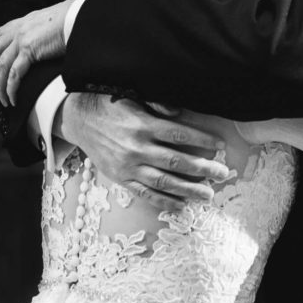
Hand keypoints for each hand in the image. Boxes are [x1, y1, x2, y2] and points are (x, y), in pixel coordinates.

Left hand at [0, 0, 73, 106]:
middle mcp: (17, 29)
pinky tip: (13, 98)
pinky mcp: (29, 50)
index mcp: (22, 22)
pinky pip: (14, 74)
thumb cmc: (71, 21)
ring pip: (0, 67)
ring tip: (3, 100)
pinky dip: (11, 88)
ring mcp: (21, 39)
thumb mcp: (49, 23)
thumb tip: (43, 44)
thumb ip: (40, 32)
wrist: (78, 16)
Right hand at [61, 93, 230, 211]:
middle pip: (175, 160)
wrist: (79, 119)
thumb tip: (179, 112)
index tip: (220, 144)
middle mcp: (136, 147)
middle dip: (202, 168)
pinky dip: (164, 201)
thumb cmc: (110, 104)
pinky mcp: (120, 178)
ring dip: (188, 189)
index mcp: (142, 124)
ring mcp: (128, 166)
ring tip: (208, 195)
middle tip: (223, 173)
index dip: (202, 139)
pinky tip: (181, 206)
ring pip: (163, 181)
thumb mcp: (132, 96)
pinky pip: (145, 194)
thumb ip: (157, 104)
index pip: (179, 133)